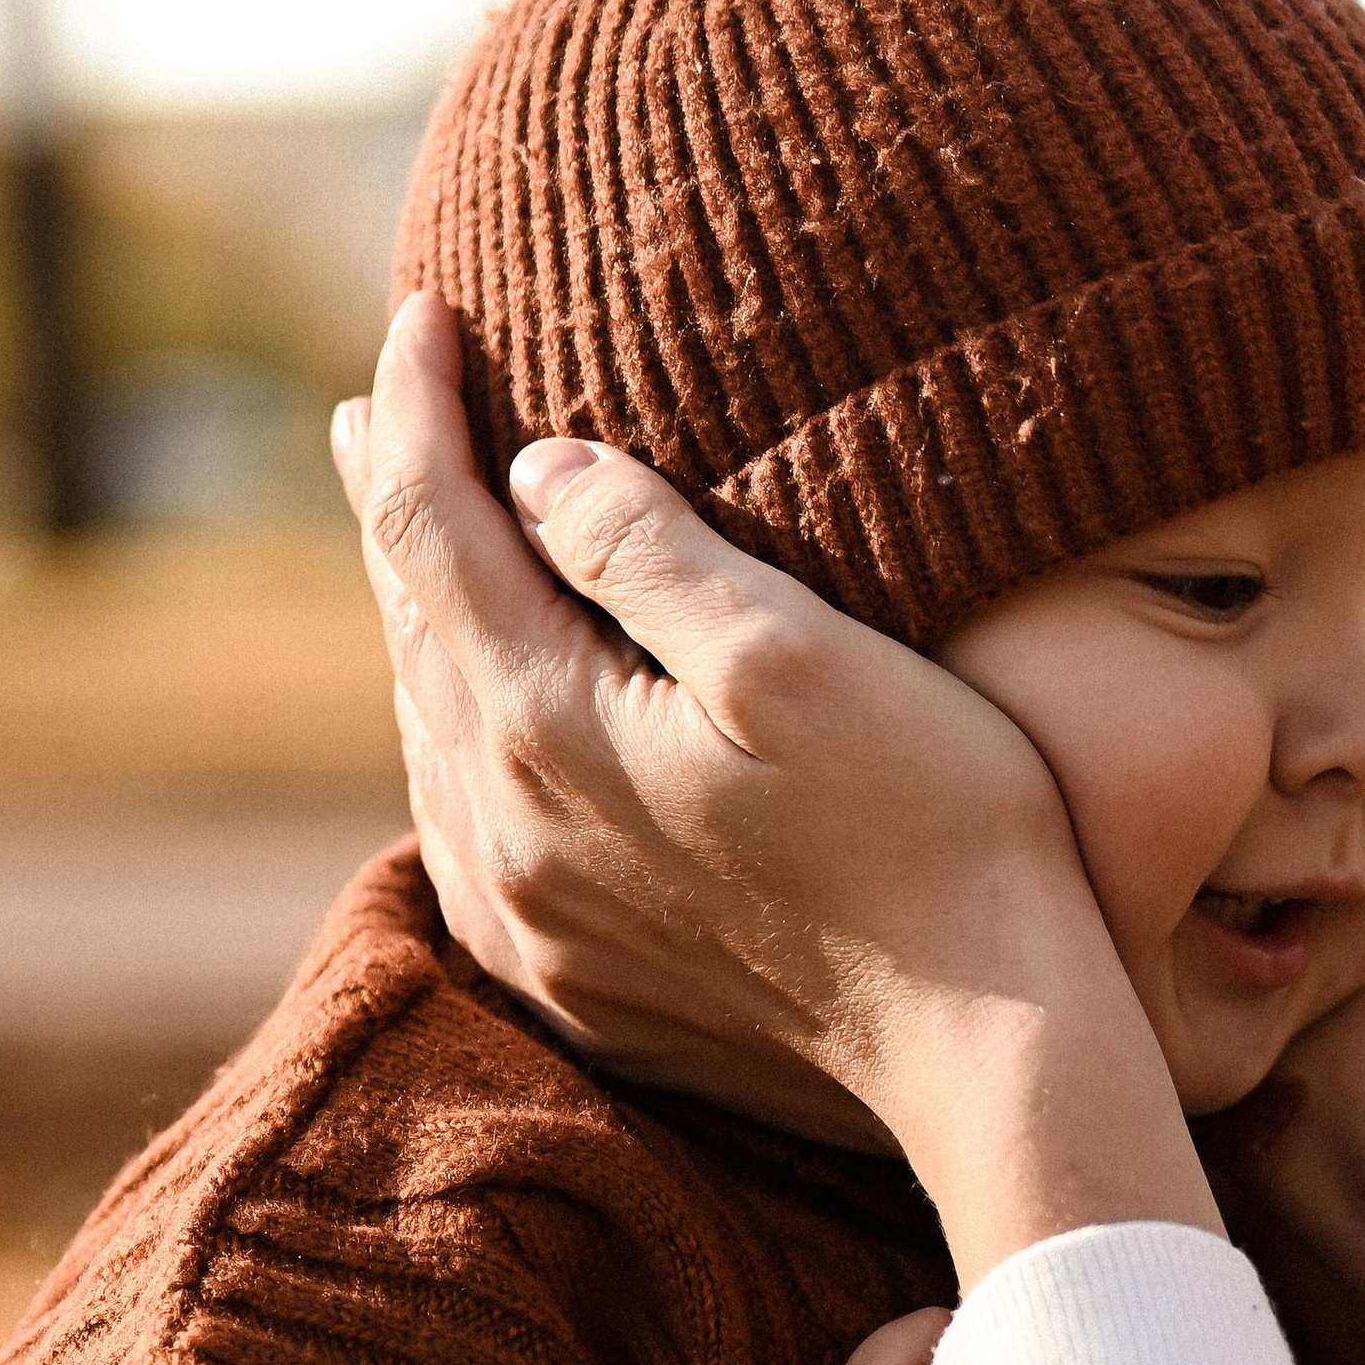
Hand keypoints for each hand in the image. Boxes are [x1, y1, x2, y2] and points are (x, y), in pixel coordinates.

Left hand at [332, 299, 1218, 1284]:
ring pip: (434, 739)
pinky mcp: (583, 990)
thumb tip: (537, 470)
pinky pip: (474, 840)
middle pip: (415, 634)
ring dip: (426, 631)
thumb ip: (646, 550)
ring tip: (423, 550)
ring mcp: (537, 926)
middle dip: (399, 509)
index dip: (419, 411)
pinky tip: (481, 729)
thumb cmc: (930, 826)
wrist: (992, 1049)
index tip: (419, 315)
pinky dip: (461, 748)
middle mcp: (506, 835)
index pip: (434, 530)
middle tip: (373, 413)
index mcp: (545, 727)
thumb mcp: (795, 652)